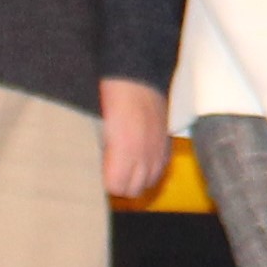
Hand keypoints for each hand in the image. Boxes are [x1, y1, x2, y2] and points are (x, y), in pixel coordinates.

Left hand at [98, 80, 169, 198]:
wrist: (137, 76)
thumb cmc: (113, 97)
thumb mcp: (99, 126)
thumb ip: (103, 152)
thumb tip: (100, 167)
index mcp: (124, 151)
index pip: (117, 187)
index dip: (107, 183)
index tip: (101, 174)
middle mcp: (145, 154)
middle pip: (134, 190)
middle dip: (121, 186)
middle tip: (111, 174)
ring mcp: (158, 149)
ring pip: (150, 182)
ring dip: (137, 180)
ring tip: (126, 169)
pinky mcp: (167, 142)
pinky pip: (162, 168)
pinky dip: (152, 170)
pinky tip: (142, 161)